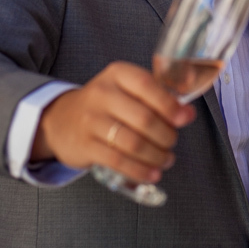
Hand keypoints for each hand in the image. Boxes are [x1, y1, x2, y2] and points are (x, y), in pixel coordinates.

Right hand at [32, 62, 195, 184]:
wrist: (60, 120)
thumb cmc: (106, 104)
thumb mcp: (126, 88)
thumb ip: (157, 94)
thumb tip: (188, 110)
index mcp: (117, 74)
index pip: (147, 85)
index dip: (169, 104)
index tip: (185, 118)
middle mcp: (102, 94)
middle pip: (144, 118)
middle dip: (166, 135)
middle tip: (172, 142)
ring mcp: (91, 120)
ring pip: (133, 142)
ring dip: (156, 155)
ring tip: (166, 159)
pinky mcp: (86, 146)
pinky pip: (118, 161)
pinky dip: (140, 170)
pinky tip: (152, 173)